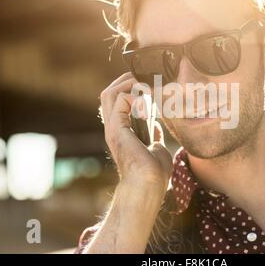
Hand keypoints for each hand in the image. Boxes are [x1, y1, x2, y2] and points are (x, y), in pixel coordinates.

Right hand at [99, 72, 172, 192]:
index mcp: (122, 131)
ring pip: (108, 93)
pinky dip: (134, 93)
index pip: (117, 102)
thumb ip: (152, 135)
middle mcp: (114, 127)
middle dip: (126, 81)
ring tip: (145, 85)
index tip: (150, 86)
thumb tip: (155, 126)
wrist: (149, 185)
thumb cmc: (154, 173)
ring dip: (127, 84)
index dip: (131, 89)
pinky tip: (148, 99)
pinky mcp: (117, 128)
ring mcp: (113, 128)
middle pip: (108, 94)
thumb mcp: (156, 148)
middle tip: (144, 79)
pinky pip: (119, 99)